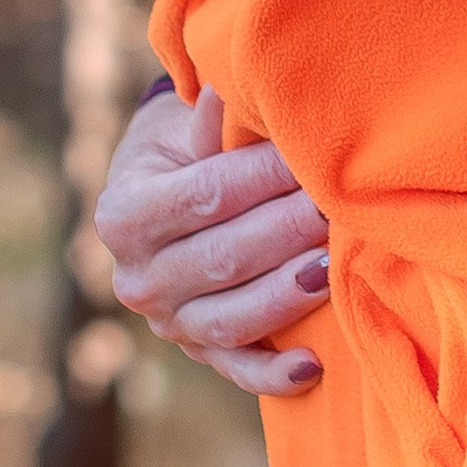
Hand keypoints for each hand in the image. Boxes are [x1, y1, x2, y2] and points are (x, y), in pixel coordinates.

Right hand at [96, 84, 329, 395]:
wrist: (168, 191)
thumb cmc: (187, 147)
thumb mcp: (184, 128)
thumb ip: (210, 124)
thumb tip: (226, 92)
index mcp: (124, 214)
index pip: (207, 195)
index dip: (266, 177)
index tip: (316, 157)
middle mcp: (136, 278)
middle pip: (224, 258)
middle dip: (289, 231)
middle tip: (342, 207)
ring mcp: (166, 322)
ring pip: (231, 318)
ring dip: (288, 295)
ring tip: (336, 267)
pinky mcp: (199, 351)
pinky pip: (236, 368)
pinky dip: (273, 374)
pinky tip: (313, 367)